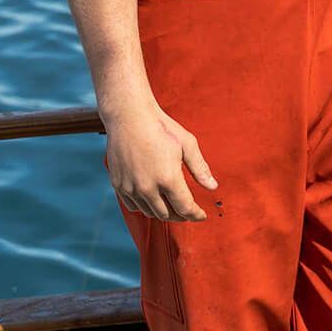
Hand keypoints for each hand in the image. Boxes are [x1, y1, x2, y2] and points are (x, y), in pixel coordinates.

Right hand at [104, 102, 217, 221]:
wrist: (129, 116)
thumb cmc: (161, 127)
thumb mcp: (187, 144)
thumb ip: (200, 168)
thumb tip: (213, 187)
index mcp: (168, 178)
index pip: (185, 208)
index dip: (195, 215)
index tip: (202, 216)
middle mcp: (147, 188)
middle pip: (167, 214)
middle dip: (181, 216)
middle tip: (188, 212)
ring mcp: (130, 188)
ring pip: (149, 212)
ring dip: (163, 213)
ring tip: (172, 208)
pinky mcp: (118, 184)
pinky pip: (133, 206)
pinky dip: (145, 208)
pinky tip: (152, 201)